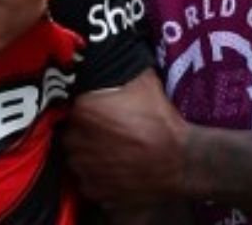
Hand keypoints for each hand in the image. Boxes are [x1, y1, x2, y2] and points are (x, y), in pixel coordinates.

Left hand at [64, 70, 188, 207]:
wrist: (182, 162)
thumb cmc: (162, 123)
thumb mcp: (143, 83)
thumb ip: (120, 71)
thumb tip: (110, 60)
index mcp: (83, 110)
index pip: (69, 105)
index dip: (83, 109)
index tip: (97, 112)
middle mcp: (76, 139)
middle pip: (70, 132)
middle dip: (84, 132)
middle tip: (105, 132)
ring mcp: (84, 168)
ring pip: (75, 158)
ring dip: (88, 154)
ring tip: (111, 151)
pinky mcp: (94, 190)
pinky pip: (86, 180)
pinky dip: (96, 176)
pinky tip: (114, 168)